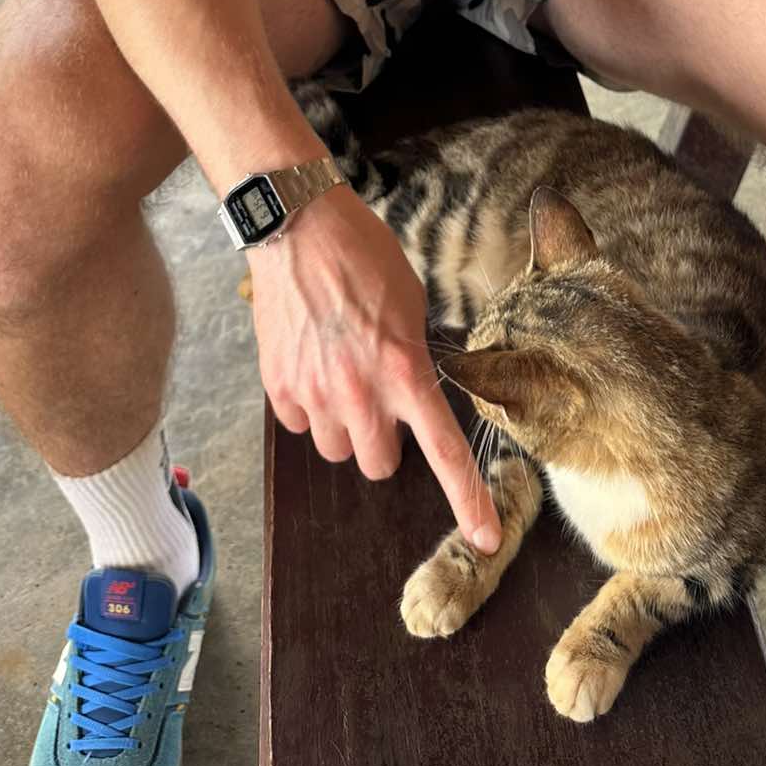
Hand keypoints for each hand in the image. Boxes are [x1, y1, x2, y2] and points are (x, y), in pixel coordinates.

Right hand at [245, 183, 502, 553]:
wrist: (299, 226)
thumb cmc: (364, 254)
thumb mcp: (411, 302)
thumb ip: (416, 356)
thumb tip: (415, 388)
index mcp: (405, 369)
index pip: (444, 451)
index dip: (469, 500)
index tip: (487, 539)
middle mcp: (360, 391)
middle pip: (379, 464)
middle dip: (386, 441)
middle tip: (383, 399)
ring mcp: (314, 393)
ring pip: (338, 449)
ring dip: (346, 425)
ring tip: (343, 373)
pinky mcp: (277, 386)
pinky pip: (299, 425)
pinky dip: (308, 407)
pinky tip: (312, 364)